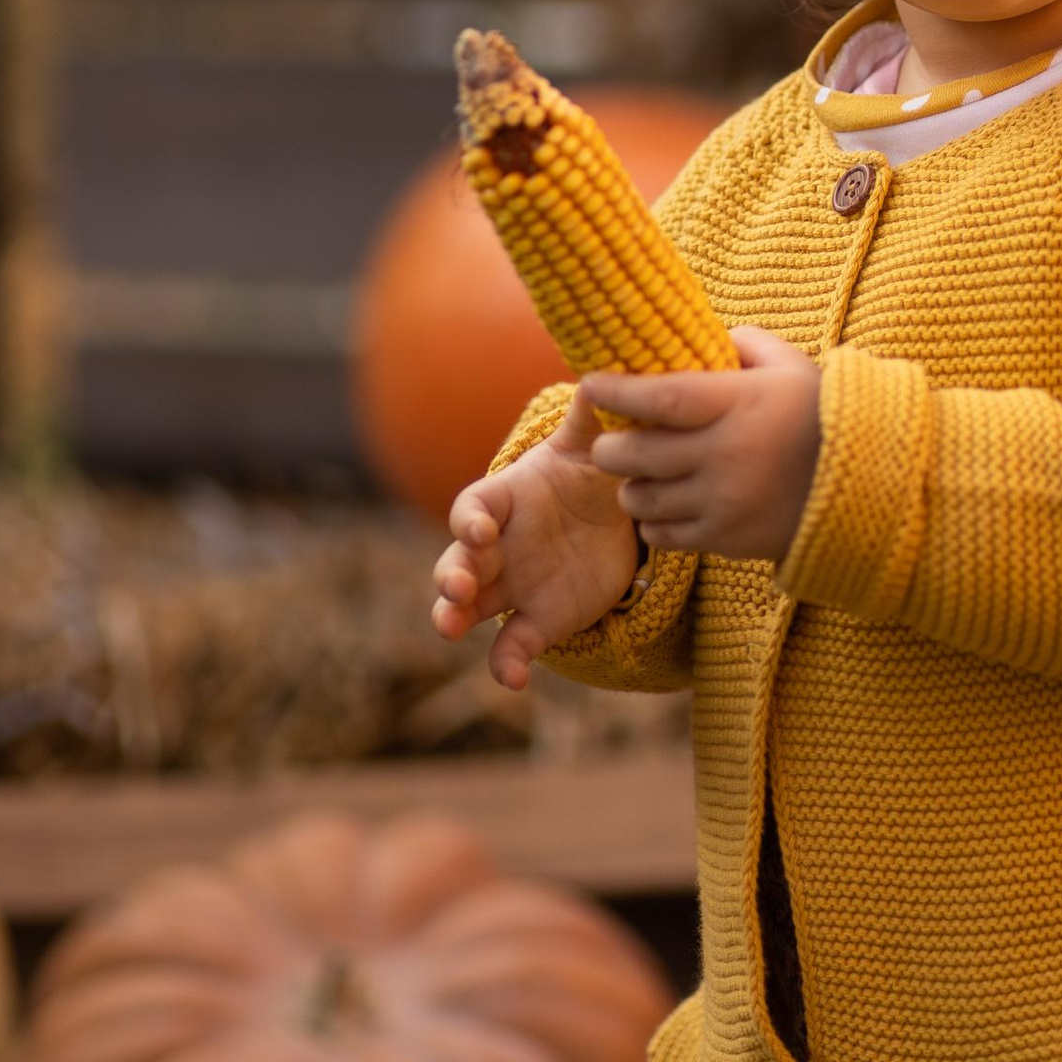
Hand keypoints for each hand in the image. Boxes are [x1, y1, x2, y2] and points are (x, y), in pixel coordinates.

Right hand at [431, 390, 640, 690]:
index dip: (470, 519)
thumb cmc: (590, 472)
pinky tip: (513, 681)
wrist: (613, 518)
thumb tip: (601, 380)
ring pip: (466, 606)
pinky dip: (506, 664)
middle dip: (449, 574)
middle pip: (456, 560)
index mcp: (504, 500)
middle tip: (453, 587)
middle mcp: (496, 546)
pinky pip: (511, 646)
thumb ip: (592, 419)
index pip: (471, 508)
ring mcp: (510, 585)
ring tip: (449, 627)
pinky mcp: (537, 620)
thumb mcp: (593, 446)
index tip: (481, 529)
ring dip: (452, 616)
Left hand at [585, 325, 822, 562]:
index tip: (591, 382)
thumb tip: (701, 337)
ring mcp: (723, 501)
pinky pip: (664, 536)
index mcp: (738, 404)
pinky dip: (654, 522)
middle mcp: (725, 455)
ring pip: (641, 498)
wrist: (868, 485)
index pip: (660, 396)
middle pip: (634, 454)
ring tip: (641, 477)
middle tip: (611, 442)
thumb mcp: (790, 366)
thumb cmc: (822, 416)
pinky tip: (665, 508)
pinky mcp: (726, 539)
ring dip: (631, 487)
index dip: (617, 390)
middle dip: (610, 447)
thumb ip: (743, 343)